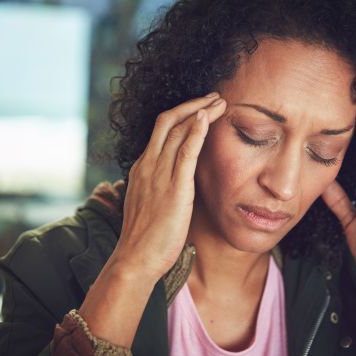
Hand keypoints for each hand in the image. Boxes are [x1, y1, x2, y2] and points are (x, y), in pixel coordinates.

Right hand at [111, 92, 227, 280]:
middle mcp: (148, 165)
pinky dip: (196, 132)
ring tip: (220, 102)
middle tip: (214, 96)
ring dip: (200, 112)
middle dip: (193, 104)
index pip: (161, 131)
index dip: (183, 115)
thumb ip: (161, 187)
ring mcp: (158, 175)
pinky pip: (184, 152)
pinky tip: (207, 119)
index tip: (201, 109)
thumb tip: (177, 183)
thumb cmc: (145, 238)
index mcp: (143, 168)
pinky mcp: (173, 188)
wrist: (135, 258)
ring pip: (177, 131)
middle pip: (168, 121)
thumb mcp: (151, 204)